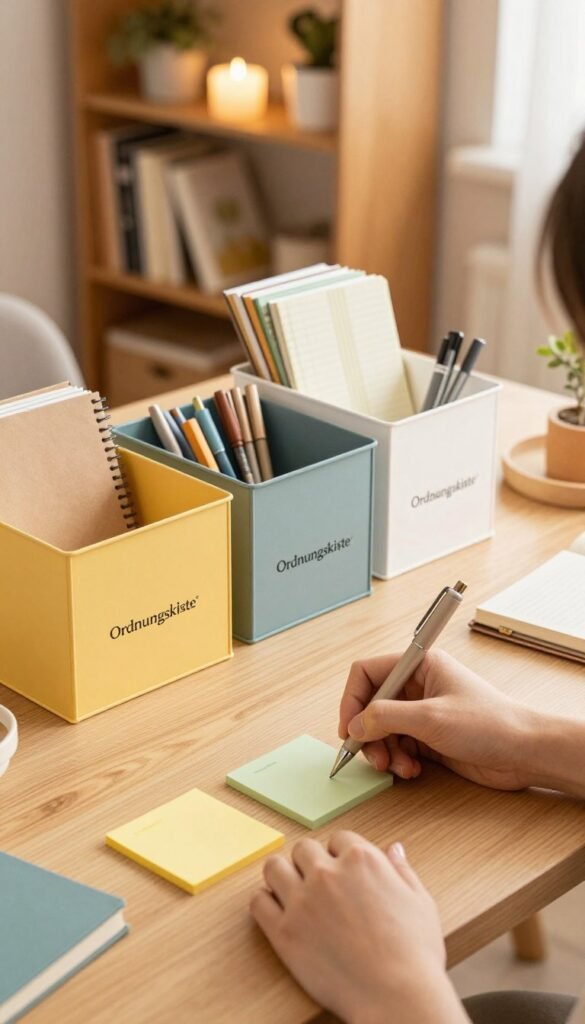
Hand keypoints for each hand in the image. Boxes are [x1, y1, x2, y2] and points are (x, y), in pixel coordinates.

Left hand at [250, 832, 467, 1023]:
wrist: (396, 997)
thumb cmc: (414, 954)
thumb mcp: (420, 902)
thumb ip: (402, 870)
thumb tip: (394, 849)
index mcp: (361, 859)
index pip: (338, 839)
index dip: (340, 855)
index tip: (342, 871)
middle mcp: (327, 873)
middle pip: (303, 849)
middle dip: (310, 862)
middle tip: (318, 884)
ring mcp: (302, 900)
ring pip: (274, 867)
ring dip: (283, 875)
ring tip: (293, 892)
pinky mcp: (283, 931)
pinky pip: (258, 902)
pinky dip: (265, 903)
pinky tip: (278, 913)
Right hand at [339, 649, 536, 789]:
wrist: (525, 752)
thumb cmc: (490, 724)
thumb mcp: (430, 718)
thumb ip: (386, 717)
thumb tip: (356, 723)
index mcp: (419, 665)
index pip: (368, 672)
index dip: (352, 699)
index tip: (349, 728)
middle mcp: (419, 686)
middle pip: (372, 705)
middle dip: (368, 732)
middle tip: (372, 756)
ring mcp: (424, 713)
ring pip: (383, 730)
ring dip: (384, 751)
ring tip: (396, 768)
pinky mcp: (430, 738)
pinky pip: (398, 747)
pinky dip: (398, 761)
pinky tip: (411, 771)